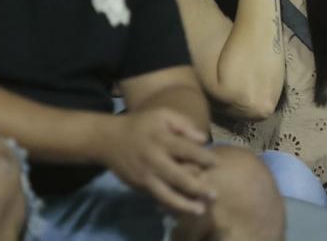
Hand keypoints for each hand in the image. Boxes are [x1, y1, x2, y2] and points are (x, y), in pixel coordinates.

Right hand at [98, 108, 216, 214]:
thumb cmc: (142, 125)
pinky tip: (183, 209)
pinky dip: (170, 205)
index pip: (187, 150)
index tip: (217, 163)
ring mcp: (145, 176)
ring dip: (184, 205)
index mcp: (162, 140)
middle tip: (214, 194)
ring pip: (166, 195)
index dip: (204, 158)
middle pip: (179, 177)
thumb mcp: (163, 115)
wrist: (109, 139)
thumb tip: (203, 140)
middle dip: (198, 187)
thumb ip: (184, 124)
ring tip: (200, 210)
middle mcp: (154, 160)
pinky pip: (157, 197)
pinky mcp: (139, 186)